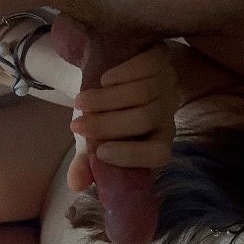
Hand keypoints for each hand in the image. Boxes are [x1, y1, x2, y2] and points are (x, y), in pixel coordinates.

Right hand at [66, 42, 178, 191]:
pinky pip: (146, 67)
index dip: (133, 156)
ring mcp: (166, 84)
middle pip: (146, 119)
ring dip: (106, 100)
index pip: (160, 153)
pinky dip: (121, 74)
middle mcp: (167, 113)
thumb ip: (86, 162)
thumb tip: (75, 184)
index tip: (100, 153)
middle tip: (77, 126)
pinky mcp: (161, 59)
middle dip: (108, 125)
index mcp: (157, 140)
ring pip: (143, 93)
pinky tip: (103, 79)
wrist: (102, 74)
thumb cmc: (101, 114)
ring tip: (79, 102)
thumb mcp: (91, 139)